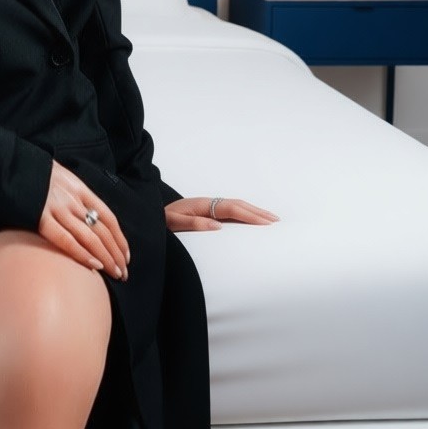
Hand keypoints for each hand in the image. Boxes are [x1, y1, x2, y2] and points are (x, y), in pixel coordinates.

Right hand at [38, 161, 129, 279]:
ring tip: (115, 274)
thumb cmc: (32, 174)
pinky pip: (66, 240)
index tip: (125, 255)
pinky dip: (82, 254)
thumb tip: (83, 212)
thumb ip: (72, 193)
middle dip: (116, 254)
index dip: (120, 238)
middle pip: (103, 230)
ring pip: (90, 238)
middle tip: (123, 273)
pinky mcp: (40, 218)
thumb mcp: (58, 176)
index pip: (108, 217)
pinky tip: (93, 266)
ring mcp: (57, 208)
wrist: (8, 165)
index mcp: (79, 188)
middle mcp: (72, 199)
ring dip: (106, 258)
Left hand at [164, 197, 279, 231]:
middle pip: (237, 205)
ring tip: (271, 220)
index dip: (249, 215)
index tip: (266, 223)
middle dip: (257, 212)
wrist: (151, 217)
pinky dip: (244, 214)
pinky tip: (251, 220)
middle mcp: (207, 203)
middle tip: (276, 222)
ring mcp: (208, 206)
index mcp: (201, 204)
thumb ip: (192, 223)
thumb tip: (216, 226)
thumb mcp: (172, 223)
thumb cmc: (161, 222)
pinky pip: (230, 212)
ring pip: (236, 206)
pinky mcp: (207, 212)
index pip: (231, 208)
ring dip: (253, 212)